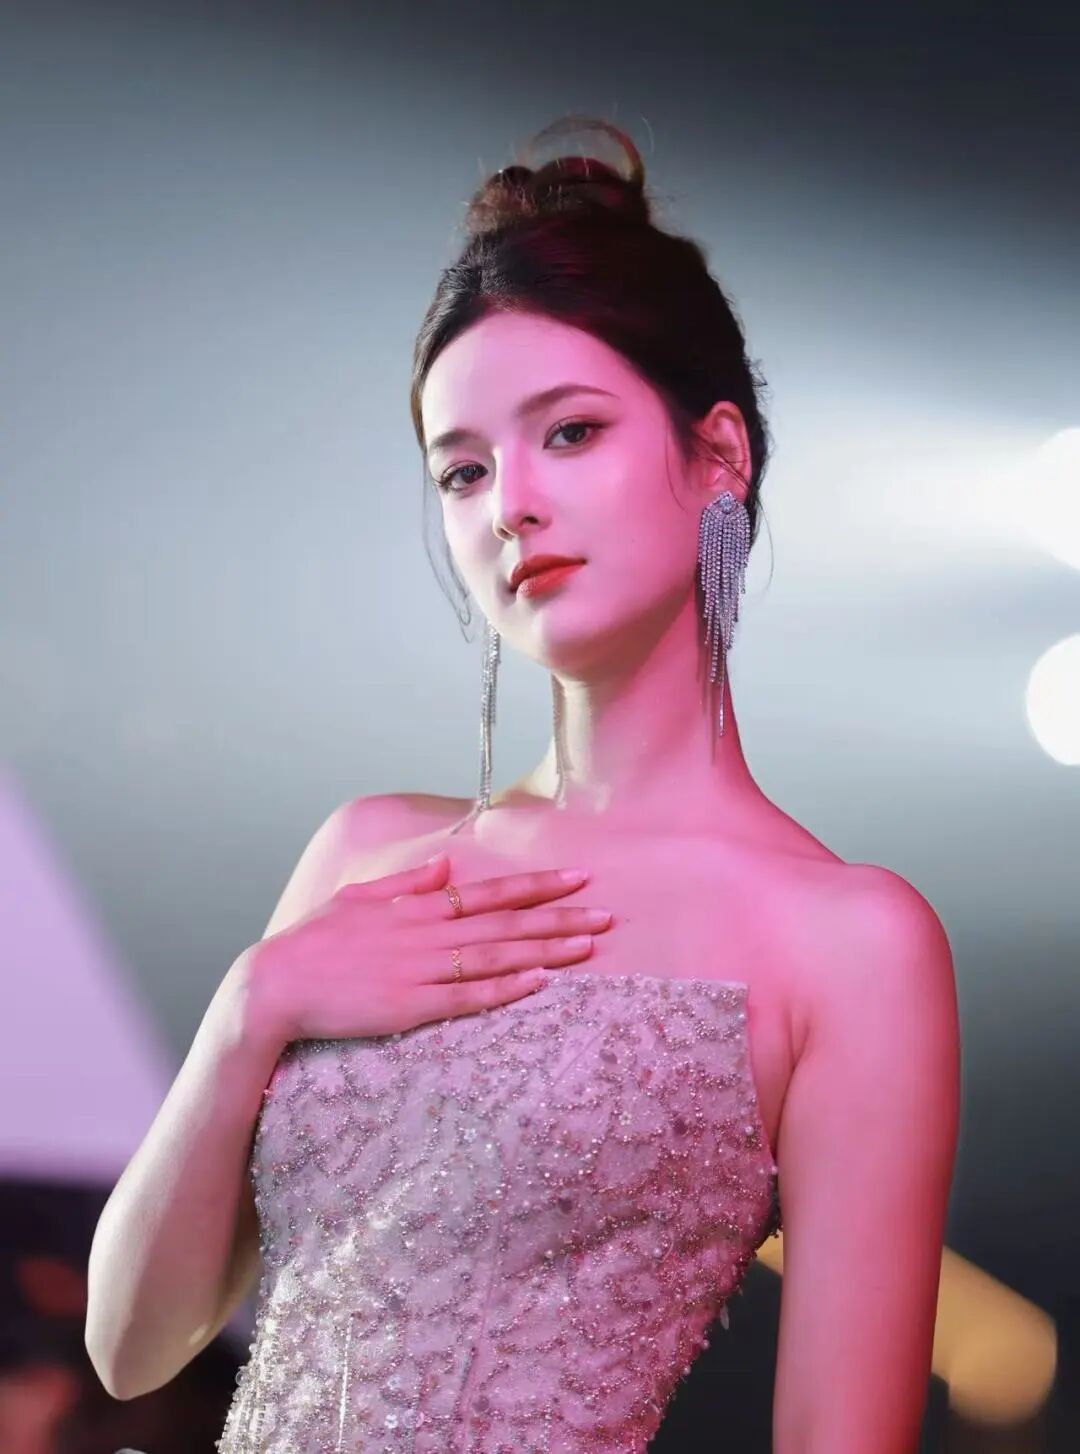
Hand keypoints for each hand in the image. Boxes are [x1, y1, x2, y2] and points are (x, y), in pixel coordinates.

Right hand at [245, 851, 611, 1042]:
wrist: (274, 984)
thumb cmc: (314, 941)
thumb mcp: (358, 898)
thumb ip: (407, 884)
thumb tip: (446, 867)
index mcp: (415, 907)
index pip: (489, 892)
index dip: (536, 886)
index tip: (577, 878)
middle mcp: (425, 934)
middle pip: (504, 923)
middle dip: (558, 919)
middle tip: (606, 915)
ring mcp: (419, 971)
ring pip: (494, 957)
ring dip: (544, 951)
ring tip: (587, 947)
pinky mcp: (409, 1007)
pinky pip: (466, 997)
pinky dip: (504, 989)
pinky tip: (538, 984)